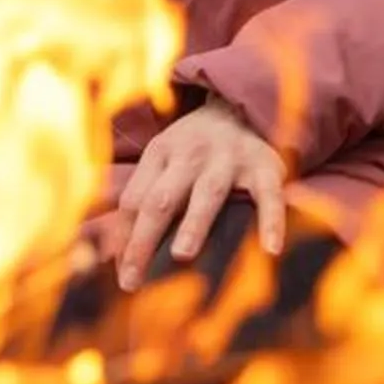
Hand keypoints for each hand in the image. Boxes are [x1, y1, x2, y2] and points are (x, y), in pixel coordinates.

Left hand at [111, 99, 285, 290]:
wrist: (242, 107)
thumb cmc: (194, 150)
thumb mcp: (163, 159)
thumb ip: (142, 197)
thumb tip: (112, 253)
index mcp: (159, 153)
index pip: (134, 200)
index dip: (123, 239)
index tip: (122, 277)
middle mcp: (190, 154)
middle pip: (161, 198)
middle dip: (144, 238)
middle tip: (134, 277)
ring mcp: (228, 158)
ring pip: (207, 192)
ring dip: (193, 223)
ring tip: (182, 255)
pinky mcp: (264, 166)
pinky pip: (269, 196)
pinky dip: (271, 221)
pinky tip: (270, 250)